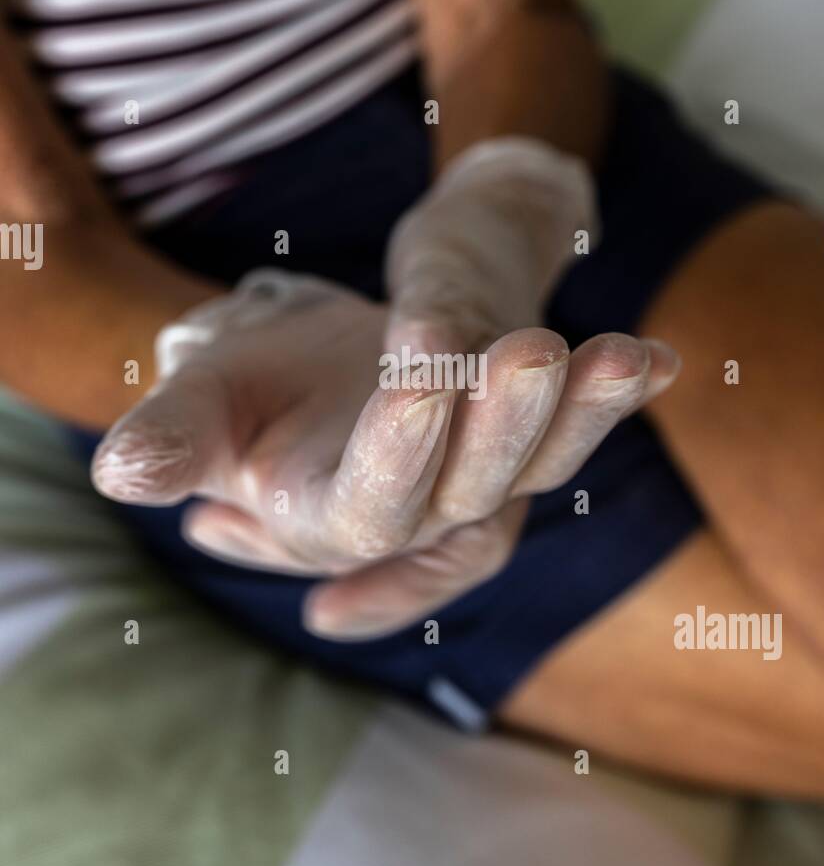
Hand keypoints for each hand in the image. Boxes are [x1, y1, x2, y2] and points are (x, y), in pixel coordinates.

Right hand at [92, 271, 678, 636]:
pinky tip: (661, 357)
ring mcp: (481, 476)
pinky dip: (615, 396)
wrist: (310, 375)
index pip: (376, 503)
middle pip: (475, 484)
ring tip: (625, 356)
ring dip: (584, 412)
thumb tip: (120, 473)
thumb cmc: (251, 388)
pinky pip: (576, 425)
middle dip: (505, 419)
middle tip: (528, 348)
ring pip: (541, 462)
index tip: (422, 372)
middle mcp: (420, 510)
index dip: (402, 445)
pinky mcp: (523, 436)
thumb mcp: (204, 400)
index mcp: (337, 517)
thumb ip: (172, 440)